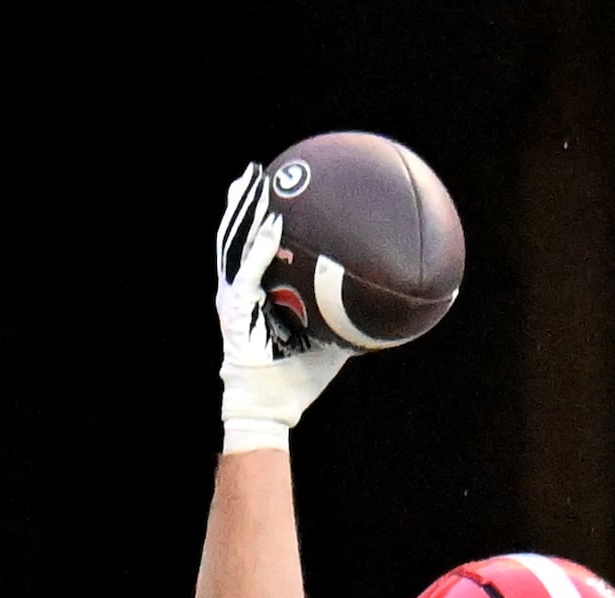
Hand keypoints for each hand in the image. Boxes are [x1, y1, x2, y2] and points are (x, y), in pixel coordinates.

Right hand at [215, 163, 351, 452]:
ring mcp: (233, 298)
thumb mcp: (328, 344)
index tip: (269, 191)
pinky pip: (248, 271)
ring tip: (251, 182)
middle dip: (243, 203)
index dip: (258, 221)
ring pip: (233, 244)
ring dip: (243, 212)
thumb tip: (380, 308)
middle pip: (237, 237)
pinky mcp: (233, 309)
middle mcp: (240, 291)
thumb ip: (345, 321)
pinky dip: (260, 247)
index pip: (254, 250)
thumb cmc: (297, 381)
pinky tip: (271, 224)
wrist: (269, 408)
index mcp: (256, 295)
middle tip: (254, 172)